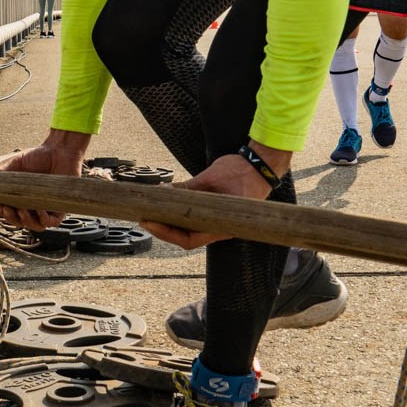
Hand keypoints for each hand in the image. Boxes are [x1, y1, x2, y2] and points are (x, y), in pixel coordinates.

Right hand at [0, 131, 89, 229]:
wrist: (59, 150)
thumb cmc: (38, 156)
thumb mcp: (15, 164)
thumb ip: (0, 172)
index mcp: (20, 198)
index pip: (9, 213)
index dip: (3, 213)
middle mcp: (33, 205)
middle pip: (20, 222)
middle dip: (12, 218)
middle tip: (8, 208)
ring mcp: (47, 208)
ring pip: (36, 226)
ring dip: (27, 222)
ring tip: (22, 210)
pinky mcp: (61, 208)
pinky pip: (52, 223)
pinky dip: (44, 220)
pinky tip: (40, 211)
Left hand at [141, 150, 287, 250]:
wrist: (262, 165)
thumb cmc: (241, 172)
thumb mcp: (211, 178)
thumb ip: (188, 188)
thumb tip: (163, 191)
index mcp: (222, 225)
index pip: (188, 240)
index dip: (166, 233)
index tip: (149, 221)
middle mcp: (219, 228)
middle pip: (186, 238)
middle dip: (163, 229)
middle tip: (144, 217)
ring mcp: (218, 222)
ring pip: (190, 230)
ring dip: (170, 222)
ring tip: (152, 211)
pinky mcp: (217, 214)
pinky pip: (195, 220)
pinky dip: (180, 214)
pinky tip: (168, 205)